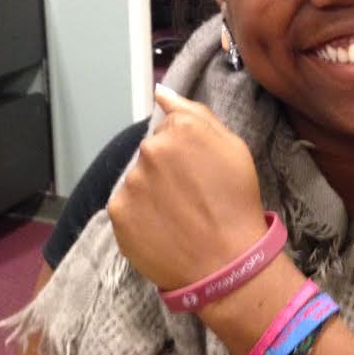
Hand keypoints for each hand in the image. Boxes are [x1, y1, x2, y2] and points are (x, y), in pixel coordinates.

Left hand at [108, 85, 268, 292]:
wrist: (226, 262)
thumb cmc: (235, 202)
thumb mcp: (233, 147)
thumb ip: (195, 112)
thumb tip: (161, 92)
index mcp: (181, 128)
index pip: (170, 127)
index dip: (186, 150)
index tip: (199, 171)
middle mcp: (151, 148)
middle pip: (151, 152)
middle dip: (166, 169)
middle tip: (189, 196)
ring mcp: (131, 181)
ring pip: (137, 178)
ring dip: (151, 191)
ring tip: (176, 215)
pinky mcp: (118, 210)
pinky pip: (125, 205)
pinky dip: (139, 214)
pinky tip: (161, 227)